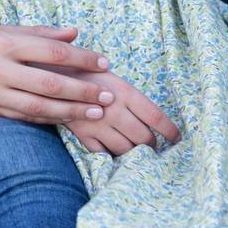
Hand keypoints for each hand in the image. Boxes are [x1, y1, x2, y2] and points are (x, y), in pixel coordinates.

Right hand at [0, 21, 113, 123]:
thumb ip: (38, 33)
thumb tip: (75, 31)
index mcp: (4, 42)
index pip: (52, 50)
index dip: (81, 57)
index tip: (104, 62)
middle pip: (49, 82)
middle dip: (83, 90)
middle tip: (108, 95)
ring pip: (39, 105)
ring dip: (71, 111)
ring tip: (96, 113)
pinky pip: (22, 117)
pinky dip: (47, 119)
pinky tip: (65, 119)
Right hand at [65, 71, 180, 155]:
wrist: (49, 75)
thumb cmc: (84, 72)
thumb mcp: (110, 75)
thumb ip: (130, 95)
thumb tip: (154, 117)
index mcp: (124, 91)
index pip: (156, 117)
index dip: (170, 131)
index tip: (178, 138)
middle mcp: (114, 110)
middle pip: (144, 138)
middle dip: (153, 145)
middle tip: (154, 145)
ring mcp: (99, 125)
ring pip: (126, 150)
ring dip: (135, 153)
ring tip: (137, 150)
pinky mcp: (84, 136)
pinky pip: (105, 154)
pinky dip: (112, 155)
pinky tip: (115, 151)